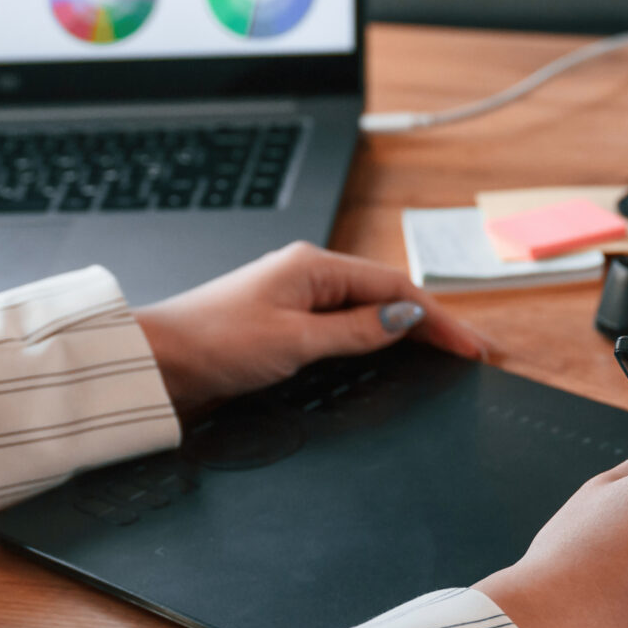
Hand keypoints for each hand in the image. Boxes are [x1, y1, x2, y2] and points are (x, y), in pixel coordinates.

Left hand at [133, 242, 495, 420]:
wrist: (157, 361)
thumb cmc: (211, 342)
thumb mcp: (294, 341)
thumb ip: (354, 332)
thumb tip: (402, 320)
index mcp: (313, 266)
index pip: (394, 286)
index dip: (438, 317)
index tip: (470, 344)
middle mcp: (307, 275)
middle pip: (385, 295)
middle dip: (430, 322)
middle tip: (468, 352)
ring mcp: (294, 300)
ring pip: (365, 311)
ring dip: (403, 331)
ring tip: (441, 355)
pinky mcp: (281, 326)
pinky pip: (341, 329)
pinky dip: (372, 341)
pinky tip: (386, 358)